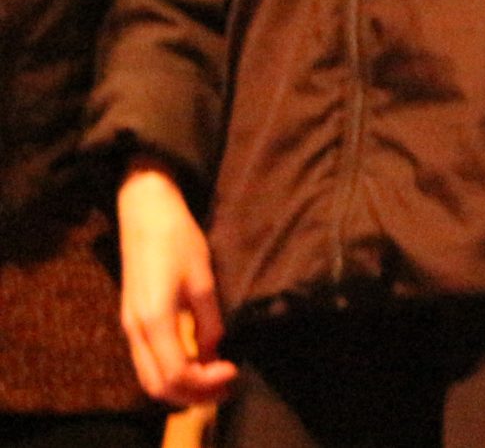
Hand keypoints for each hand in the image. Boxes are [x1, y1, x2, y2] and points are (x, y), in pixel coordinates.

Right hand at [115, 161, 236, 405]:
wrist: (145, 211)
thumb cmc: (177, 238)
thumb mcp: (202, 277)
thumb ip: (208, 318)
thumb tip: (214, 350)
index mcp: (154, 320)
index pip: (175, 374)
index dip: (204, 382)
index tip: (233, 371)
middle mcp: (135, 330)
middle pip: (157, 385)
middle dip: (192, 394)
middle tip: (227, 385)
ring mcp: (129, 326)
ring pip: (149, 377)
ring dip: (181, 386)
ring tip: (216, 378)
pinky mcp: (132, 320)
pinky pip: (148, 361)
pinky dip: (171, 371)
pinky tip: (198, 361)